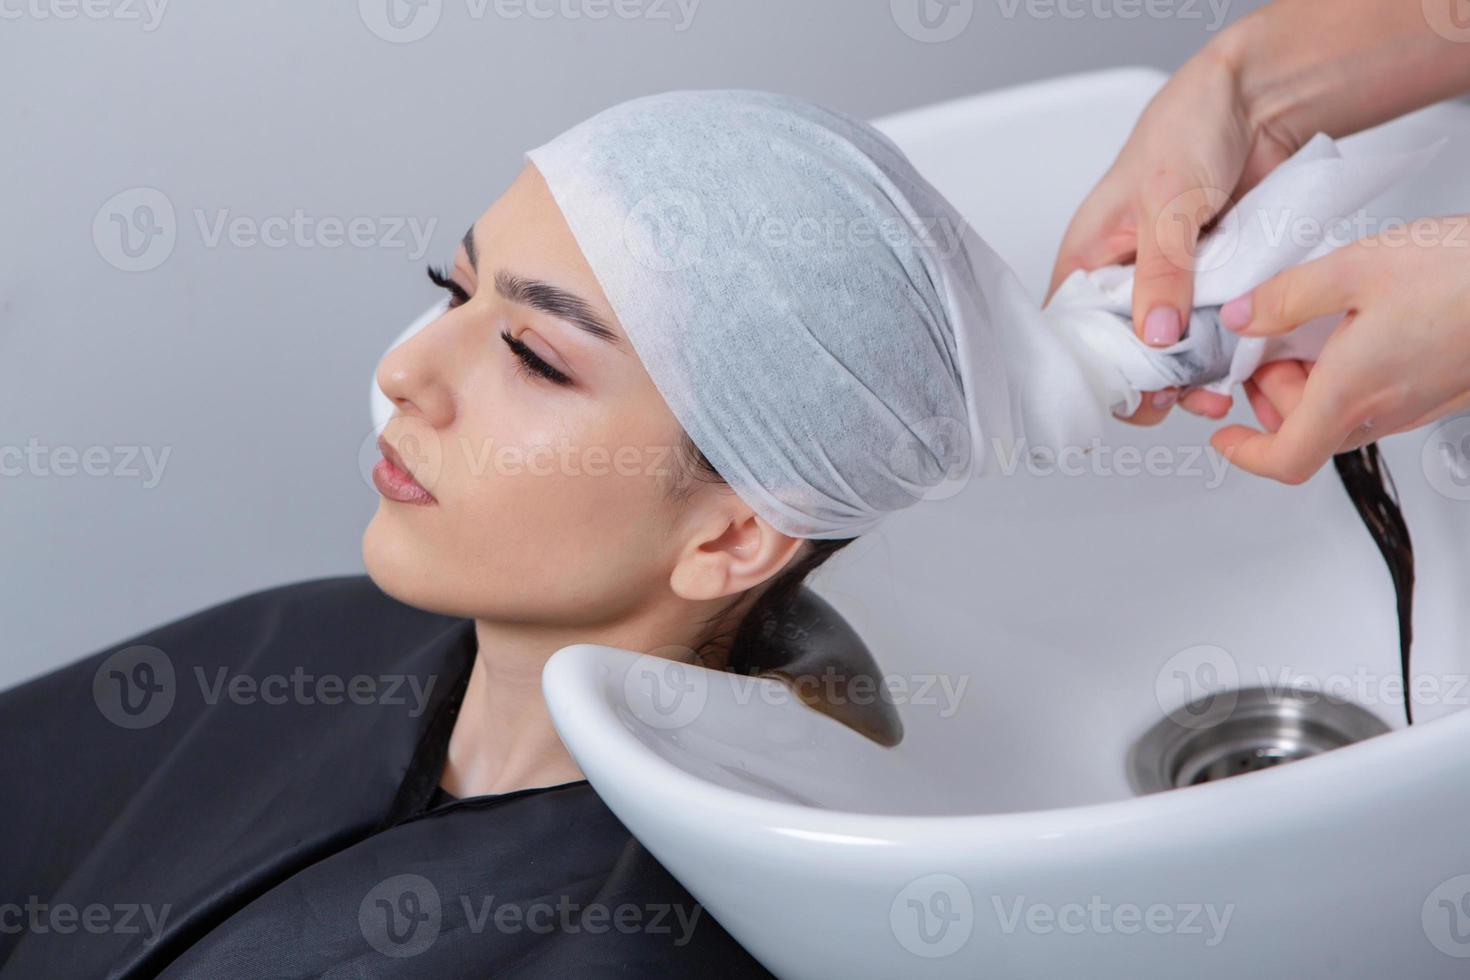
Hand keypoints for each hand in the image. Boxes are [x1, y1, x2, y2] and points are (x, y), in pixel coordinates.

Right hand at [1047, 42, 1297, 424]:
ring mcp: (1172, 286)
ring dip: (1195, 376)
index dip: (1095, 370)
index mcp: (1089, 259)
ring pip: (1175, 351)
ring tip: (1216, 392)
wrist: (1258, 102)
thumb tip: (1157, 334)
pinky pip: (1216, 332)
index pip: (1075, 334)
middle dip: (1151, 383)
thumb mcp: (1167, 202)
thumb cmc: (1187, 129)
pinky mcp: (1214, 286)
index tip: (1128, 394)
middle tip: (1178, 397)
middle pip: (1126, 353)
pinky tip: (1241, 366)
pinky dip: (1228, 352)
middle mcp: (1125, 279)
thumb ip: (1163, 271)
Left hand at [1212, 215, 1469, 482]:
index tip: (1224, 433)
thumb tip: (1243, 317)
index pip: (1285, 460)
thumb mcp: (1355, 268)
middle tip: (1265, 349)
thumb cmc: (1466, 273)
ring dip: (1310, 388)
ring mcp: (1418, 404)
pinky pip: (1378, 400)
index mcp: (1352, 393)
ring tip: (1308, 331)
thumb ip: (1286, 297)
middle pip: (1305, 436)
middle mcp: (1386, 411)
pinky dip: (1348, 376)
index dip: (1245, 454)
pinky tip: (1353, 328)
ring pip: (1341, 418)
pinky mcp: (1440, 389)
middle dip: (1272, 400)